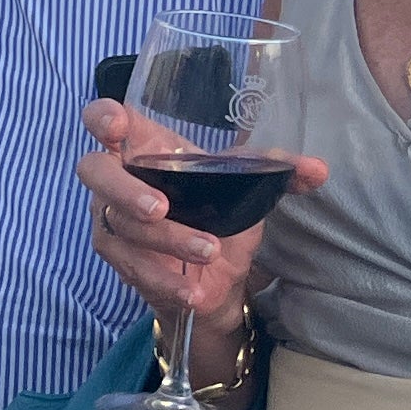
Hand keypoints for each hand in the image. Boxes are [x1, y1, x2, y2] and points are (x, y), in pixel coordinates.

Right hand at [80, 98, 326, 336]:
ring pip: (122, 226)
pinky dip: (166, 280)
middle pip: (94, 171)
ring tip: (209, 250)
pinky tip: (193, 291)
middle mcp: (117, 179)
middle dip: (124, 188)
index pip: (103, 120)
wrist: (212, 275)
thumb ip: (277, 171)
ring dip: (167, 240)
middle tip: (159, 207)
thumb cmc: (216, 212)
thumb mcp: (246, 185)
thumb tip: (316, 170)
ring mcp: (112, 220)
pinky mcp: (120, 260)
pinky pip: (133, 268)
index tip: (117, 126)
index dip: (102, 118)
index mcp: (143, 148)